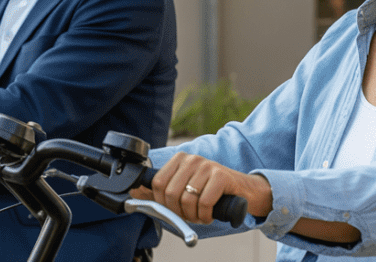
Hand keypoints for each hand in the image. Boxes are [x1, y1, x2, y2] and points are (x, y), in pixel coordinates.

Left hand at [139, 152, 272, 224]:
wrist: (242, 190)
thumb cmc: (210, 191)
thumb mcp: (184, 188)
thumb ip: (159, 190)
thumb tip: (133, 191)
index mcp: (179, 159)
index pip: (157, 183)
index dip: (162, 202)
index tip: (172, 210)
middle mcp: (191, 159)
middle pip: (170, 193)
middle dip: (178, 212)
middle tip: (188, 216)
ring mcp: (206, 165)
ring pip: (186, 200)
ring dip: (193, 216)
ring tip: (200, 215)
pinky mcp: (220, 175)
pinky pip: (203, 202)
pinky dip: (205, 215)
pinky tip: (209, 214)